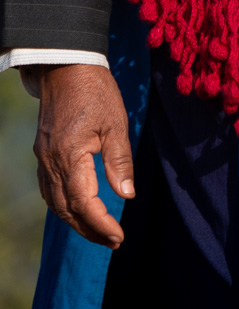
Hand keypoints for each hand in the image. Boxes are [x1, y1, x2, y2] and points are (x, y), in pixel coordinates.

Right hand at [31, 64, 133, 246]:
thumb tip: (125, 196)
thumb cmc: (95, 91)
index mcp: (70, 156)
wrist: (65, 67)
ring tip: (100, 231)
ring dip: (76, 221)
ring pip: (55, 203)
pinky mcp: (43, 152)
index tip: (120, 237)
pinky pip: (50, 189)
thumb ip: (119, 161)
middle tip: (113, 241)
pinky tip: (80, 208)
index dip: (101, 225)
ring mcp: (43, 158)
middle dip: (89, 230)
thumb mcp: (116, 123)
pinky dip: (65, 205)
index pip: (84, 204)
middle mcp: (51, 162)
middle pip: (67, 210)